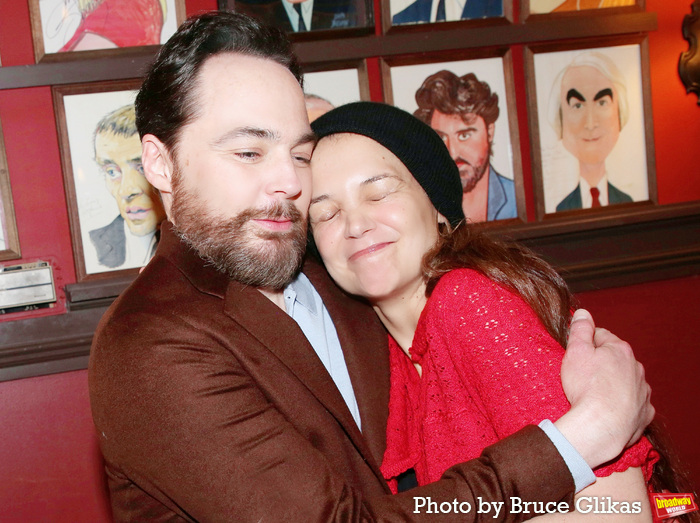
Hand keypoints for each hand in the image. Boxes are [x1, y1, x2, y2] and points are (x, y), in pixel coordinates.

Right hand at [554, 309, 653, 467]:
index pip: (600, 337)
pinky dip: (622, 405)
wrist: (600, 426)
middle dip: (600, 364)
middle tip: (582, 377)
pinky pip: (633, 404)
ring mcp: (642, 392)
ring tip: (594, 396)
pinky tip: (609, 411)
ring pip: (625, 381)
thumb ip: (580, 330)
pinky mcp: (644, 413)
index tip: (576, 355)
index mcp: (620, 350)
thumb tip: (583, 313)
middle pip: (615, 359)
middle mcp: (636, 368)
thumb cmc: (586, 388)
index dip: (585, 344)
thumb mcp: (576, 351)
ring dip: (612, 384)